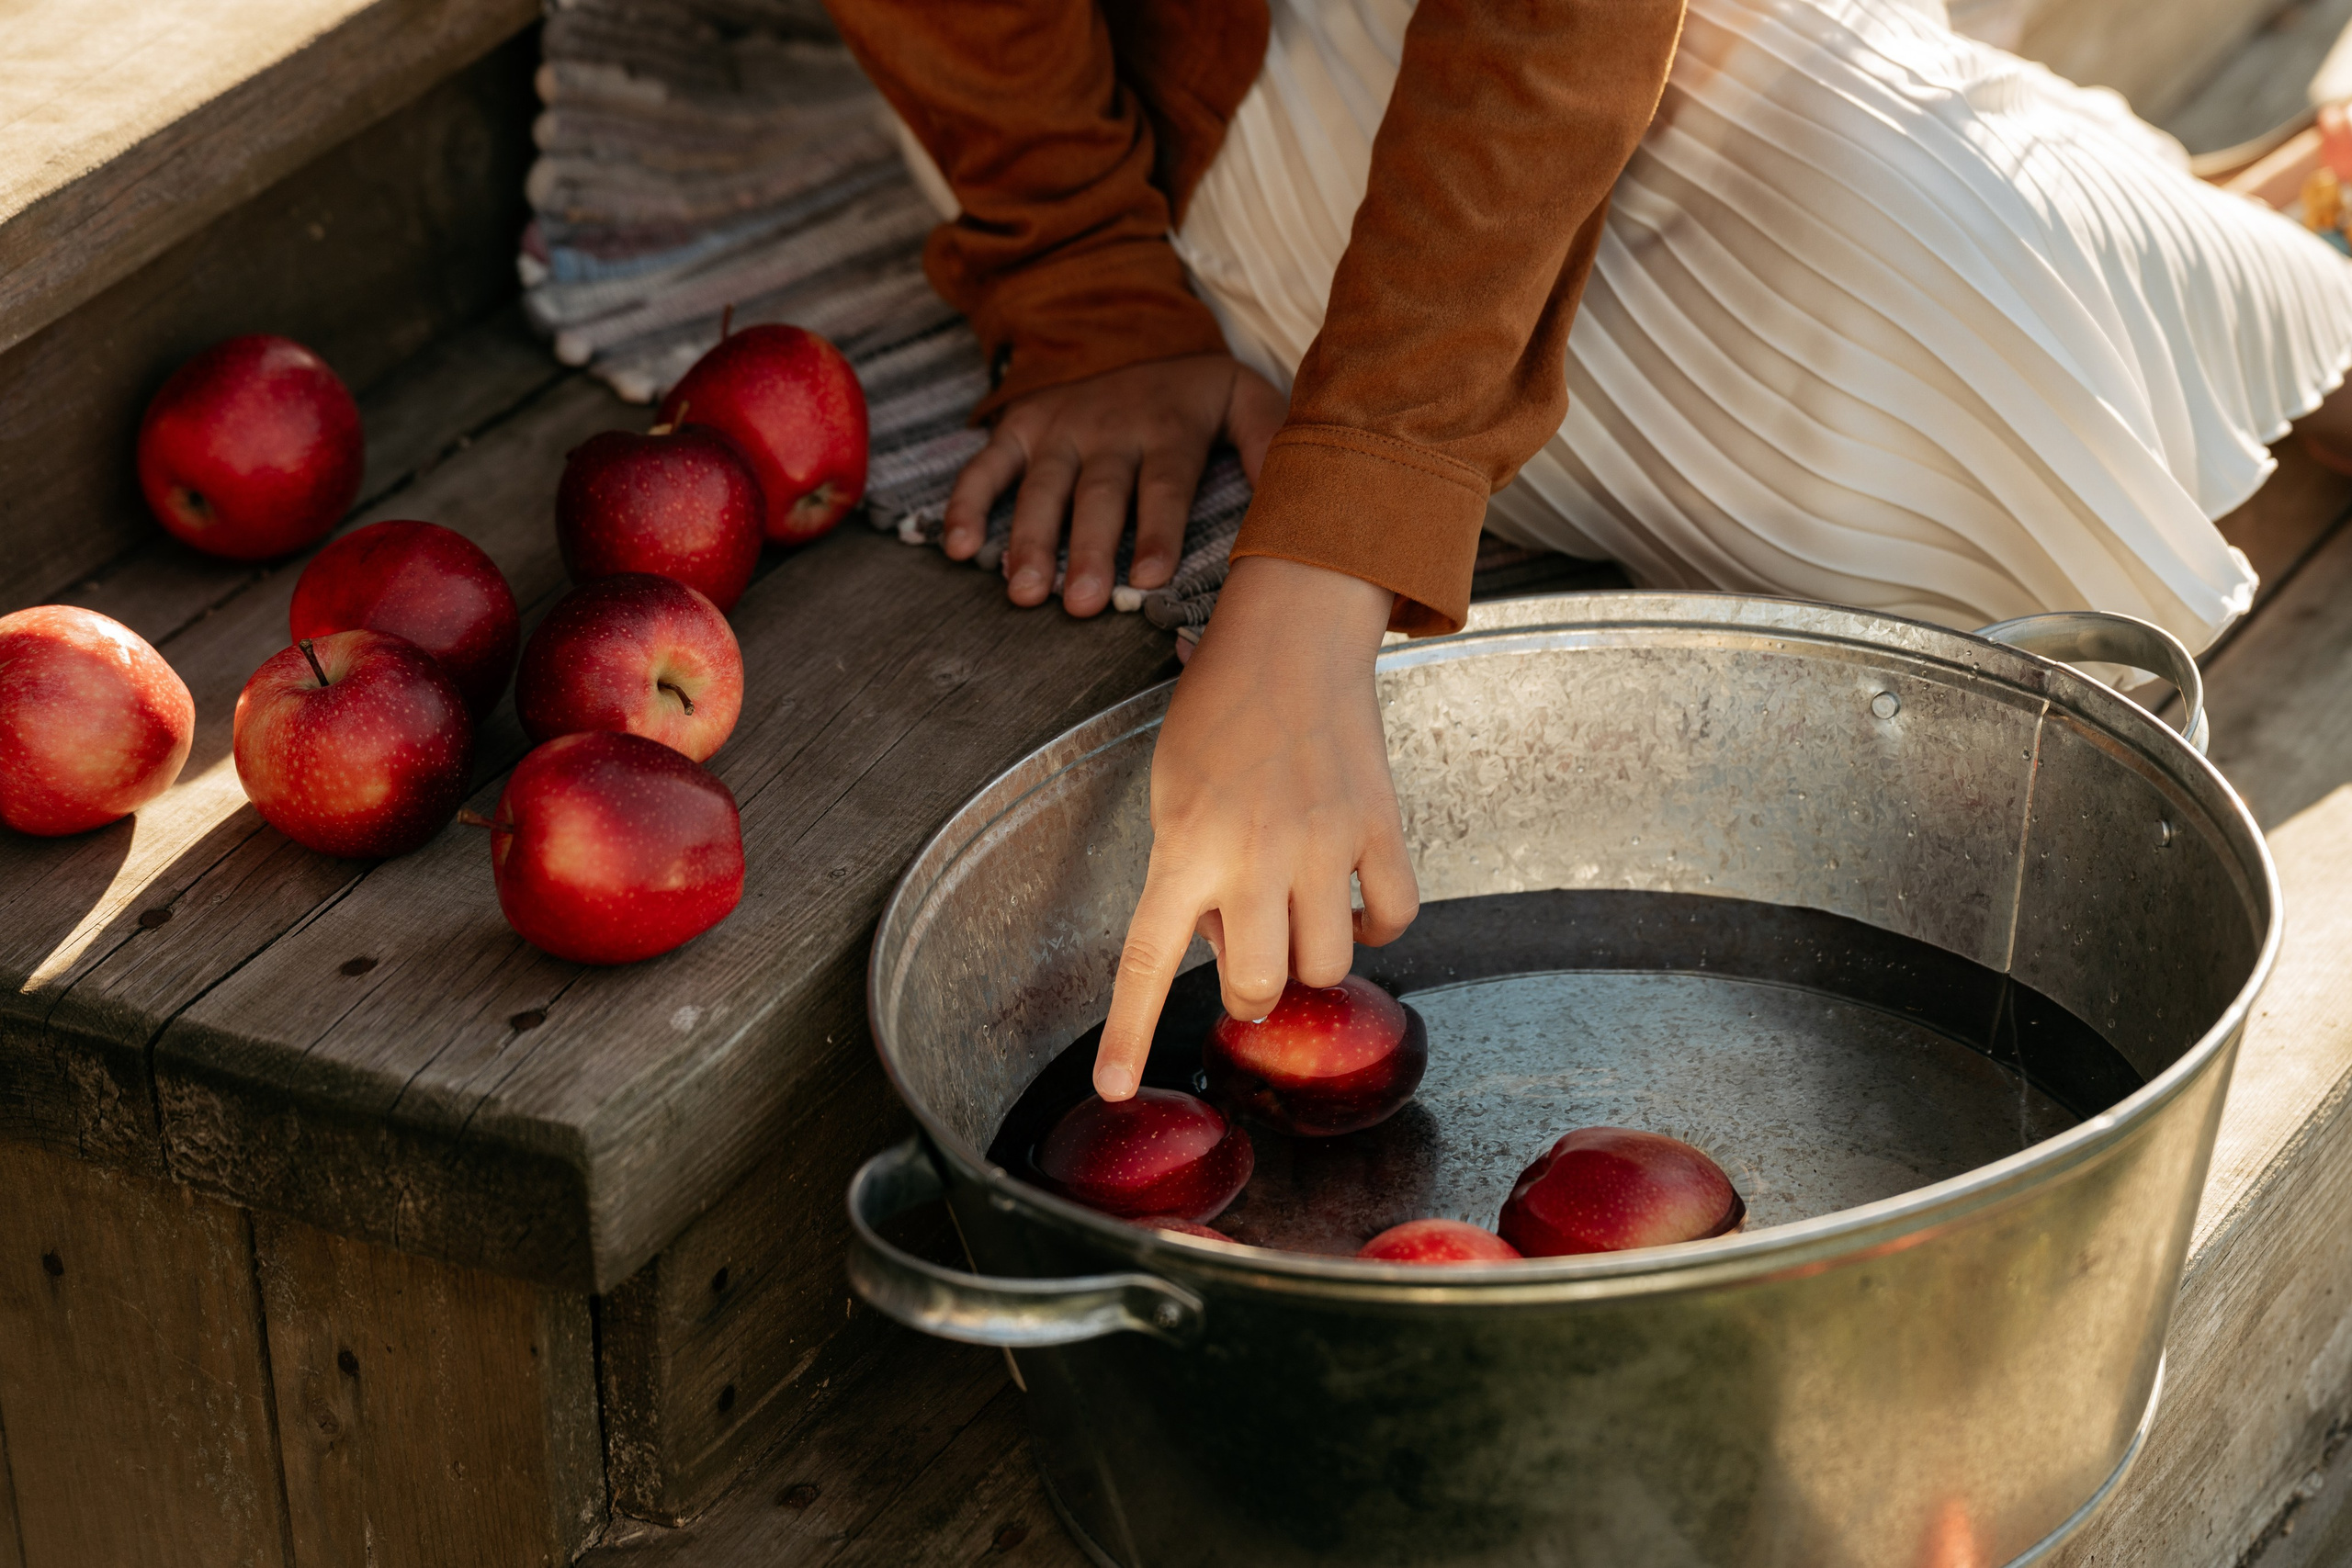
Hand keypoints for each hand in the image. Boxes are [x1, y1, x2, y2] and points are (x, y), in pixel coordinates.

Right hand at [945, 354, 1285, 616]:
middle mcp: (1112, 426)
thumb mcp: (1247, 402)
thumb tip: (1292, 497)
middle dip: (1086, 548)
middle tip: (1079, 602)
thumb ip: (1269, 444)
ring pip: (1042, 486)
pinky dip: (966, 503)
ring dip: (1029, 539)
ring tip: (1023, 591)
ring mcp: (1062, 426)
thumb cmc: (1200, 398)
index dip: (1157, 530)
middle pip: (1099, 493)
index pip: (1165, 483)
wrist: (1140, 334)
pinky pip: (987, 465)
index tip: (1148, 577)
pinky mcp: (1022, 427)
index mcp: (1170, 427)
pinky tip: (959, 549)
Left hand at [1092, 555, 1419, 1098]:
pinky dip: (1376, 927)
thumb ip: (1187, 873)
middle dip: (1248, 990)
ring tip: (1299, 915)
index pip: (1146, 961)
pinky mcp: (1380, 828)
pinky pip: (1394, 918)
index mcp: (1185, 846)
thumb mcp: (1173, 792)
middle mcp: (1254, 856)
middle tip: (1247, 954)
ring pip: (1327, 966)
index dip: (1129, 1034)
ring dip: (1310, 959)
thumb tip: (1222, 948)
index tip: (1111, 1090)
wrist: (1293, 638)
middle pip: (1256, 986)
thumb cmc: (1219, 712)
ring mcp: (1323, 845)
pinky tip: (1354, 904)